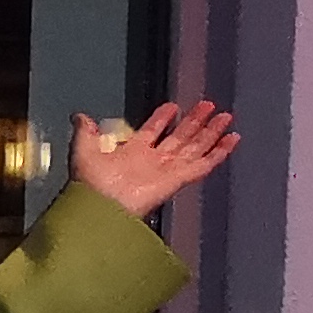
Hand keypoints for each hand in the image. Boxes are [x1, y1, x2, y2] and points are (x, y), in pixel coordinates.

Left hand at [70, 99, 237, 219]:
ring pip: (196, 147)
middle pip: (180, 137)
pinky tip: (232, 139)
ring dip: (211, 132)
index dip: (162, 118)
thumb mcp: (84, 150)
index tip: (172, 106)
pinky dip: (220, 152)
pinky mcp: (179, 179)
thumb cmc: (90, 184)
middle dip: (194, 121)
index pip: (152, 130)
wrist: (100, 207)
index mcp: (132, 153)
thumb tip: (79, 116)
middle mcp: (152, 161)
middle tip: (208, 105)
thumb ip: (86, 132)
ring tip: (225, 116)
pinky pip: (204, 164)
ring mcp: (168, 170)